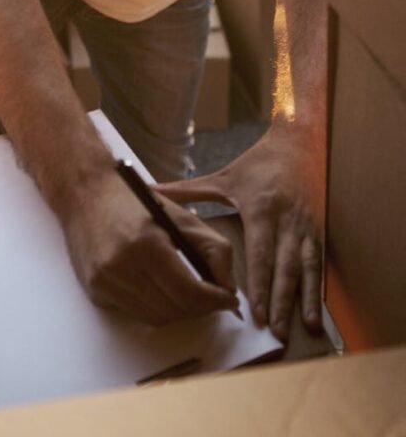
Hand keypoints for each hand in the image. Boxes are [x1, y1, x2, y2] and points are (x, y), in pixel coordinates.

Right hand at [61, 166, 239, 325]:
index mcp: (147, 244)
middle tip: (212, 297)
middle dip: (200, 308)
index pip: (189, 293)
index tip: (229, 300)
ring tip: (188, 294)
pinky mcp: (95, 291)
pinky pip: (134, 312)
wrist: (86, 192)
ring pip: (155, 318)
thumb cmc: (135, 201)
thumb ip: (215, 250)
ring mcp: (104, 282)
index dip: (214, 301)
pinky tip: (157, 287)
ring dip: (177, 311)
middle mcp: (121, 267)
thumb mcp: (182, 216)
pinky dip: (153, 306)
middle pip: (173, 310)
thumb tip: (228, 289)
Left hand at [156, 121, 323, 340]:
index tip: (255, 309)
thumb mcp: (223, 176)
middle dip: (281, 299)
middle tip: (275, 329)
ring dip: (305, 298)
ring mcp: (306, 226)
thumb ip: (188, 190)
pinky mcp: (318, 230)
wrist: (297, 143)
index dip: (260, 282)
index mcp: (261, 208)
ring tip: (305, 326)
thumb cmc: (257, 163)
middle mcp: (287, 220)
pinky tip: (316, 310)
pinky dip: (318, 287)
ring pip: (306, 268)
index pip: (261, 251)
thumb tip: (153, 193)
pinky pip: (319, 263)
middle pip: (285, 265)